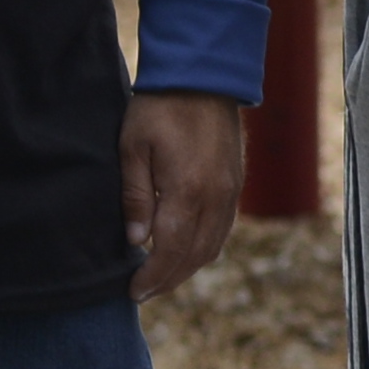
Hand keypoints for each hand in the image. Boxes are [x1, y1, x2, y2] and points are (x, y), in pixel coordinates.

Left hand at [121, 90, 246, 298]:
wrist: (203, 76)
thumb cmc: (160, 108)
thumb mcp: (133, 149)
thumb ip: (135, 197)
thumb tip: (136, 241)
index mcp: (187, 191)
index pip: (170, 251)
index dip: (152, 277)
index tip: (133, 292)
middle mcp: (215, 198)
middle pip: (194, 256)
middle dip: (169, 280)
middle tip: (143, 293)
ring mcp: (230, 192)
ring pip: (212, 247)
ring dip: (187, 268)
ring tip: (162, 278)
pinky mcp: (235, 184)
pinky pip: (223, 229)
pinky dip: (204, 248)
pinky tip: (186, 250)